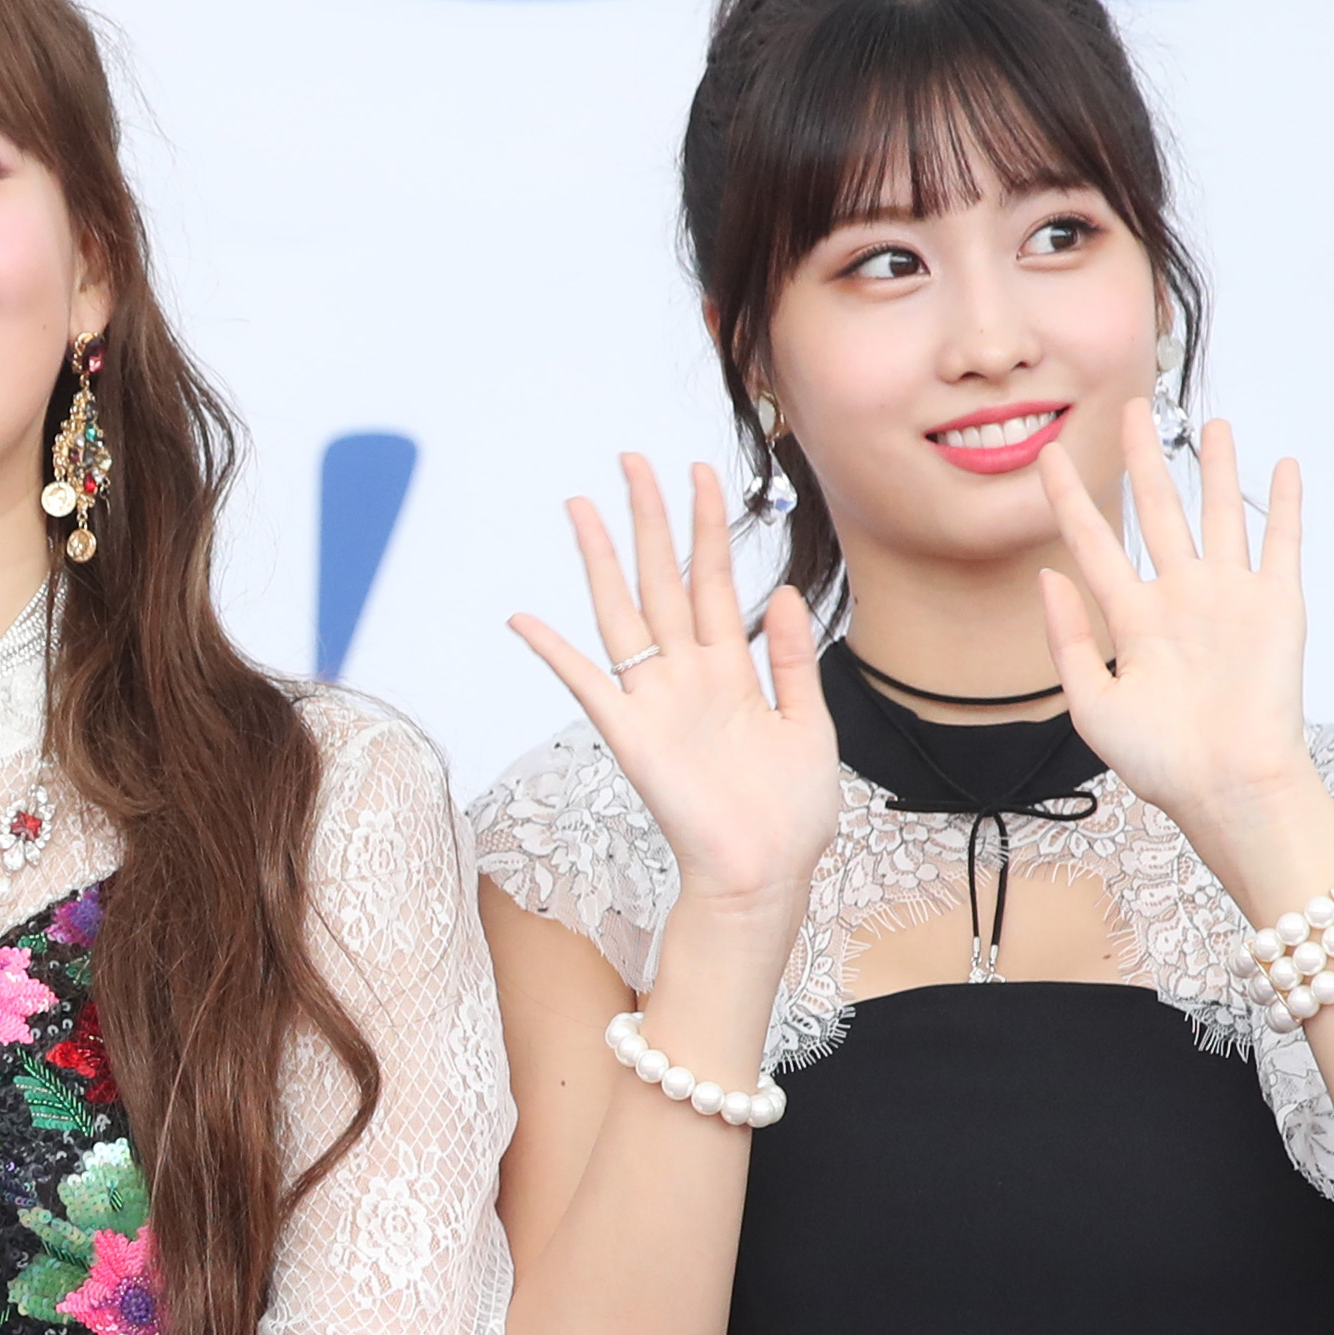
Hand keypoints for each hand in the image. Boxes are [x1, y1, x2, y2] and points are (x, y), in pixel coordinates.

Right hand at [510, 457, 837, 920]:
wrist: (767, 873)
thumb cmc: (789, 813)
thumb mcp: (808, 723)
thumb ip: (787, 658)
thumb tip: (777, 593)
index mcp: (730, 670)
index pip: (714, 580)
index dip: (708, 527)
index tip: (701, 474)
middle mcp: (687, 677)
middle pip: (663, 581)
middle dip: (650, 520)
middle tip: (634, 461)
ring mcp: (657, 702)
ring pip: (625, 614)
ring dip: (605, 561)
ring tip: (584, 508)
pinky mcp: (633, 737)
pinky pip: (588, 685)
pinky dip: (554, 653)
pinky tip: (524, 618)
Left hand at [1039, 405, 1309, 835]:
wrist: (1227, 787)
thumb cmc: (1159, 760)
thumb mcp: (1090, 702)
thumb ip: (1067, 637)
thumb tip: (1046, 574)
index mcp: (1130, 620)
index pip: (1091, 542)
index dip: (1068, 498)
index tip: (1048, 455)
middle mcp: (1178, 598)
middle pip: (1156, 511)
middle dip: (1141, 460)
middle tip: (1131, 410)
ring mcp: (1229, 597)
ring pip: (1218, 515)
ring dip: (1213, 469)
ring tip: (1207, 424)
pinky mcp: (1277, 605)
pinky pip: (1281, 543)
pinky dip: (1282, 504)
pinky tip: (1282, 465)